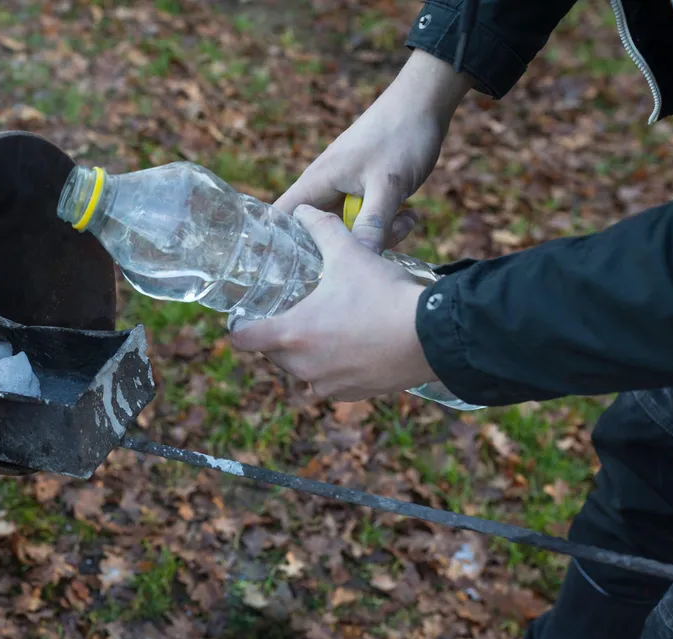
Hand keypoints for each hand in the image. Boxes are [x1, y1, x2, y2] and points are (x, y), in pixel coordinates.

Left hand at [230, 206, 437, 400]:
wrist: (432, 335)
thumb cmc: (384, 294)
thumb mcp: (350, 253)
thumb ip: (322, 229)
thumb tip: (304, 211)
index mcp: (292, 334)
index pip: (243, 339)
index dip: (240, 325)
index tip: (247, 315)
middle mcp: (303, 366)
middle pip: (272, 354)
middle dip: (278, 335)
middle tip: (291, 313)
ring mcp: (328, 384)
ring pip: (302, 370)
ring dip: (306, 353)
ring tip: (323, 328)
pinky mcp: (352, 394)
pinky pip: (330, 382)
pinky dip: (333, 368)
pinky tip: (349, 347)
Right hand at [275, 50, 473, 252]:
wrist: (426, 101)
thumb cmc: (401, 135)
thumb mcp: (388, 185)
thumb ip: (372, 225)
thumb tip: (358, 263)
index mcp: (316, 182)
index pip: (279, 219)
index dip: (276, 246)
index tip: (290, 273)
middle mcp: (324, 187)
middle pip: (318, 232)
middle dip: (344, 246)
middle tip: (378, 246)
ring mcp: (345, 188)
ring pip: (347, 228)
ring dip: (374, 233)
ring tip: (405, 220)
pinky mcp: (364, 190)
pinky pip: (365, 218)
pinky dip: (385, 222)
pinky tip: (409, 214)